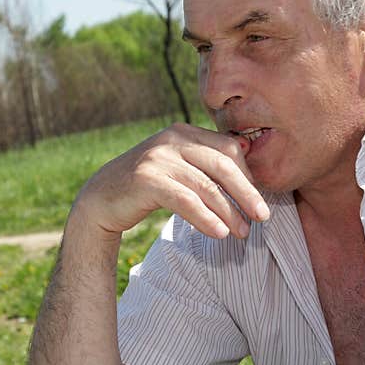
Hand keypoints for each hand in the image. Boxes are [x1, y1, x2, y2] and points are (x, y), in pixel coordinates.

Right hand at [73, 122, 270, 239]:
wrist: (101, 198)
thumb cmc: (148, 186)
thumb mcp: (178, 167)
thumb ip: (206, 161)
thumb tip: (248, 151)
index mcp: (184, 131)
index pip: (228, 148)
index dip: (248, 176)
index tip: (258, 201)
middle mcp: (172, 138)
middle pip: (222, 164)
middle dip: (246, 192)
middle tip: (263, 216)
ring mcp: (158, 157)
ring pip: (206, 186)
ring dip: (229, 212)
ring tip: (242, 233)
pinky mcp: (146, 180)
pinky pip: (185, 200)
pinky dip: (206, 218)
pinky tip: (219, 233)